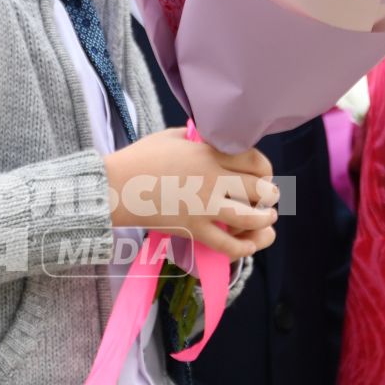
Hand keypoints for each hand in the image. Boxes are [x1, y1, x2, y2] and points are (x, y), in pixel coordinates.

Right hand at [104, 128, 277, 259]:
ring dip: (265, 219)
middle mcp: (214, 179)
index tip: (261, 174)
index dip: (265, 170)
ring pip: (252, 217)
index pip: (256, 161)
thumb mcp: (172, 136)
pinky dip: (245, 247)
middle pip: (260, 189)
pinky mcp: (194, 229)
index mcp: (210, 153)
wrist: (116, 186)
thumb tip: (213, 140)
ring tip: (267, 219)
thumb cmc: (140, 157)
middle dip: (268, 194)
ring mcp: (205, 206)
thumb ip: (198, 138)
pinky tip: (250, 244)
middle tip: (267, 197)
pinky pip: (228, 244)